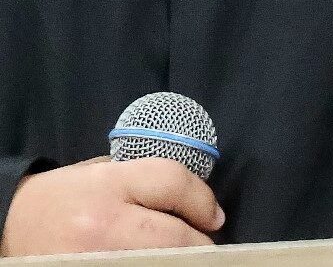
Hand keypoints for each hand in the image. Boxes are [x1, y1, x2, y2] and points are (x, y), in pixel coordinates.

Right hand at [0, 157, 222, 255]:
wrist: (11, 225)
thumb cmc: (65, 195)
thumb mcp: (104, 172)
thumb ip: (144, 180)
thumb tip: (194, 199)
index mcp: (110, 185)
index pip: (173, 184)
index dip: (203, 201)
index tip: (214, 216)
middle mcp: (102, 224)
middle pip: (172, 237)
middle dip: (198, 244)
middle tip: (206, 244)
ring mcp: (92, 260)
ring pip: (157, 264)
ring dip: (177, 262)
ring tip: (183, 257)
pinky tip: (156, 264)